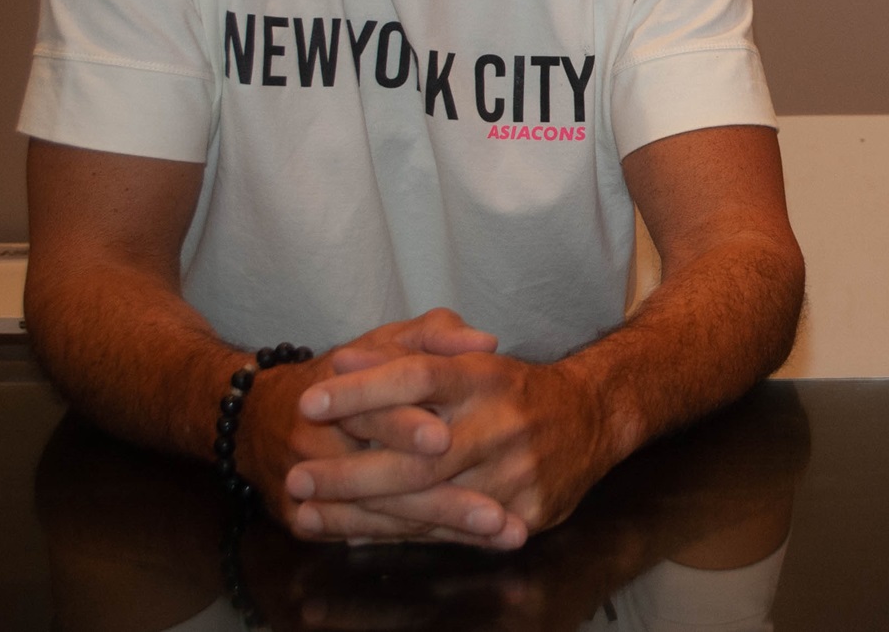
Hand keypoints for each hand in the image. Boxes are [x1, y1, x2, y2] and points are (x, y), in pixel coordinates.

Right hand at [232, 310, 501, 543]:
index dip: (405, 425)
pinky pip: (371, 535)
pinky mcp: (304, 520)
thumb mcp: (384, 341)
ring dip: (447, 529)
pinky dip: (425, 540)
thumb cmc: (345, 375)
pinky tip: (474, 545)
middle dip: (444, 499)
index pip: (372, 409)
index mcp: (338, 392)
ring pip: (384, 515)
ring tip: (502, 535)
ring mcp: (309, 487)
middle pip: (384, 476)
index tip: (445, 440)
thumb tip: (485, 344)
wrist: (260, 418)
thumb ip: (436, 335)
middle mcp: (318, 442)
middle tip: (496, 515)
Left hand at [286, 341, 616, 549]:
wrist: (592, 418)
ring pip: (428, 504)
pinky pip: (450, 533)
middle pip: (417, 455)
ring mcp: (515, 473)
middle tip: (296, 477)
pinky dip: (397, 536)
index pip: (418, 376)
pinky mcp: (526, 512)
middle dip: (350, 472)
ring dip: (362, 514)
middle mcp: (502, 424)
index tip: (311, 400)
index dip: (364, 389)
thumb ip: (408, 353)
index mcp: (487, 376)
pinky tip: (353, 536)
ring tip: (307, 514)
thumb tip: (342, 360)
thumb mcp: (468, 358)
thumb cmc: (513, 389)